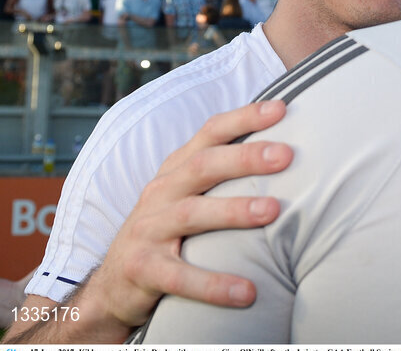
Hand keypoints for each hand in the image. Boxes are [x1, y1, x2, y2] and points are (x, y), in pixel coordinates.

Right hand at [79, 100, 290, 335]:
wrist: (113, 283)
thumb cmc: (167, 230)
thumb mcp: (188, 195)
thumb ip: (224, 174)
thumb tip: (287, 152)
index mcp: (177, 170)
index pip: (211, 134)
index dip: (244, 118)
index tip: (281, 108)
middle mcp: (162, 192)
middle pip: (204, 166)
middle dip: (245, 157)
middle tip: (285, 155)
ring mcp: (149, 229)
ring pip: (193, 214)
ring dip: (234, 210)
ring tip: (274, 210)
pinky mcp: (143, 269)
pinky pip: (181, 276)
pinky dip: (215, 284)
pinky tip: (248, 291)